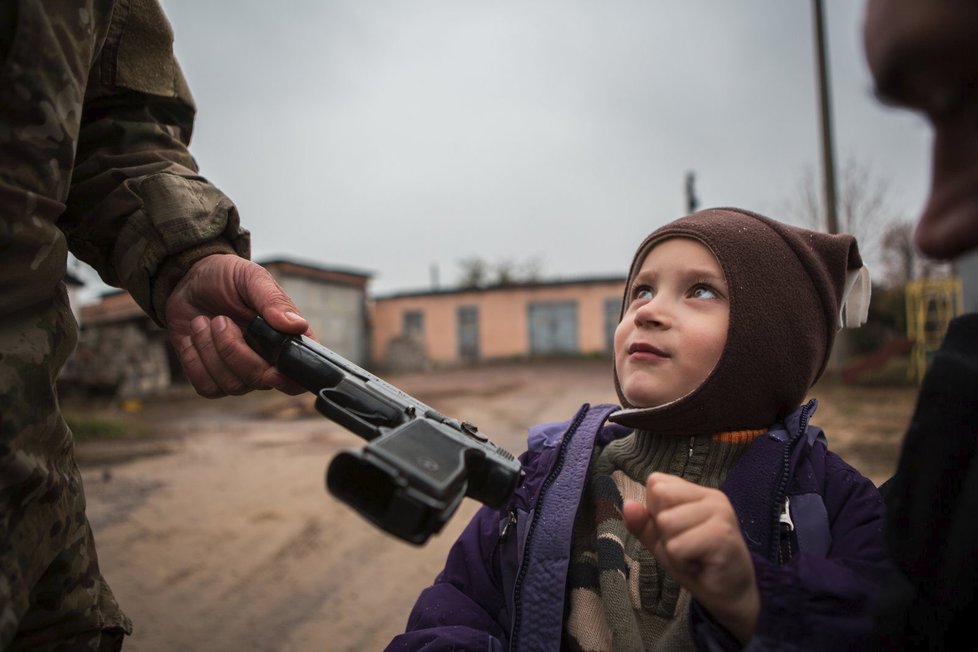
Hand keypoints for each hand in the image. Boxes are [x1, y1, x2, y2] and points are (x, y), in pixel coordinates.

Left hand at [164, 254, 310, 397]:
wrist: (190, 280)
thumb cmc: (227, 276)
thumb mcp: (251, 278)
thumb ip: (274, 301)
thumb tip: (297, 325)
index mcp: (285, 338)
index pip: (299, 373)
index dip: (291, 378)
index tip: (271, 363)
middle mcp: (266, 361)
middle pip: (260, 380)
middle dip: (233, 350)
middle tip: (220, 319)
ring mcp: (239, 372)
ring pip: (232, 386)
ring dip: (210, 350)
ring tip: (203, 322)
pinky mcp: (212, 377)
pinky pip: (208, 387)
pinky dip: (194, 362)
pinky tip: (193, 338)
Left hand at [622, 472, 759, 643]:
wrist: (730, 595)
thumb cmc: (696, 563)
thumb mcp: (662, 541)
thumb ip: (643, 523)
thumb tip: (627, 504)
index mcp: (695, 491)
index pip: (655, 482)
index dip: (655, 512)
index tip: (677, 531)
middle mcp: (710, 495)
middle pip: (659, 499)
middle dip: (664, 531)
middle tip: (688, 546)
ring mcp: (719, 512)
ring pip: (666, 523)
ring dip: (673, 549)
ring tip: (694, 555)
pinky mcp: (722, 534)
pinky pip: (677, 546)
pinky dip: (682, 562)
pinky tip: (701, 564)